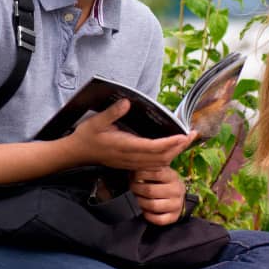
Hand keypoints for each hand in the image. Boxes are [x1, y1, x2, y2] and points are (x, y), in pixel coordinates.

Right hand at [64, 100, 192, 170]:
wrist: (76, 153)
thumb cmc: (86, 136)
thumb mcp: (96, 121)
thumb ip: (112, 113)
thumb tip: (126, 103)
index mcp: (124, 146)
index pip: (153, 147)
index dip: (171, 143)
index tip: (184, 135)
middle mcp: (130, 158)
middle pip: (161, 157)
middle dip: (179, 147)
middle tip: (193, 135)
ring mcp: (131, 163)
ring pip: (159, 163)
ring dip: (175, 153)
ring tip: (186, 141)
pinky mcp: (131, 165)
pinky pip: (153, 166)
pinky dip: (166, 158)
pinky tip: (172, 150)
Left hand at [131, 166, 186, 225]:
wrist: (178, 197)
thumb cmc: (163, 183)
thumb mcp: (159, 173)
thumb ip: (149, 170)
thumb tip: (132, 169)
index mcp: (173, 177)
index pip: (156, 174)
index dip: (140, 175)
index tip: (133, 176)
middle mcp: (177, 190)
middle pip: (150, 191)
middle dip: (136, 189)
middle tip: (132, 188)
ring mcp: (176, 204)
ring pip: (153, 205)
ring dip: (140, 202)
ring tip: (136, 198)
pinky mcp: (174, 217)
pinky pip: (159, 219)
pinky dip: (148, 216)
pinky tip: (144, 210)